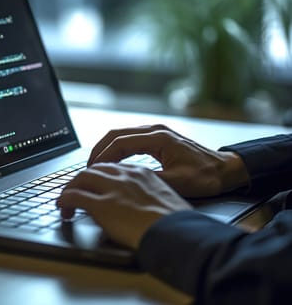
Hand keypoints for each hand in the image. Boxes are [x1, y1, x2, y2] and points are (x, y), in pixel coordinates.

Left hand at [57, 162, 191, 249]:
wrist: (178, 234)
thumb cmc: (176, 223)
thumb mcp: (163, 199)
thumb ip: (145, 194)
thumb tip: (135, 205)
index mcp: (141, 172)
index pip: (111, 167)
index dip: (99, 176)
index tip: (94, 184)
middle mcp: (124, 175)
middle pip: (93, 169)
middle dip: (81, 179)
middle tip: (75, 190)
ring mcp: (112, 188)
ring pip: (81, 178)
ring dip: (70, 188)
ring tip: (66, 200)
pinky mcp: (102, 204)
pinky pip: (74, 196)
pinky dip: (64, 199)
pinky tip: (63, 206)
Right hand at [88, 125, 249, 197]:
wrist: (226, 170)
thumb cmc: (207, 176)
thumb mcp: (178, 182)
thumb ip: (151, 180)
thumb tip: (126, 182)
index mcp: (158, 138)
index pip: (120, 142)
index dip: (103, 156)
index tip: (92, 170)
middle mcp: (155, 131)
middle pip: (116, 134)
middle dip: (99, 150)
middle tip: (87, 168)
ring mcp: (156, 133)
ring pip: (121, 135)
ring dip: (106, 149)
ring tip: (95, 166)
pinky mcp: (157, 139)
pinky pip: (129, 140)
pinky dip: (116, 149)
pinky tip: (111, 162)